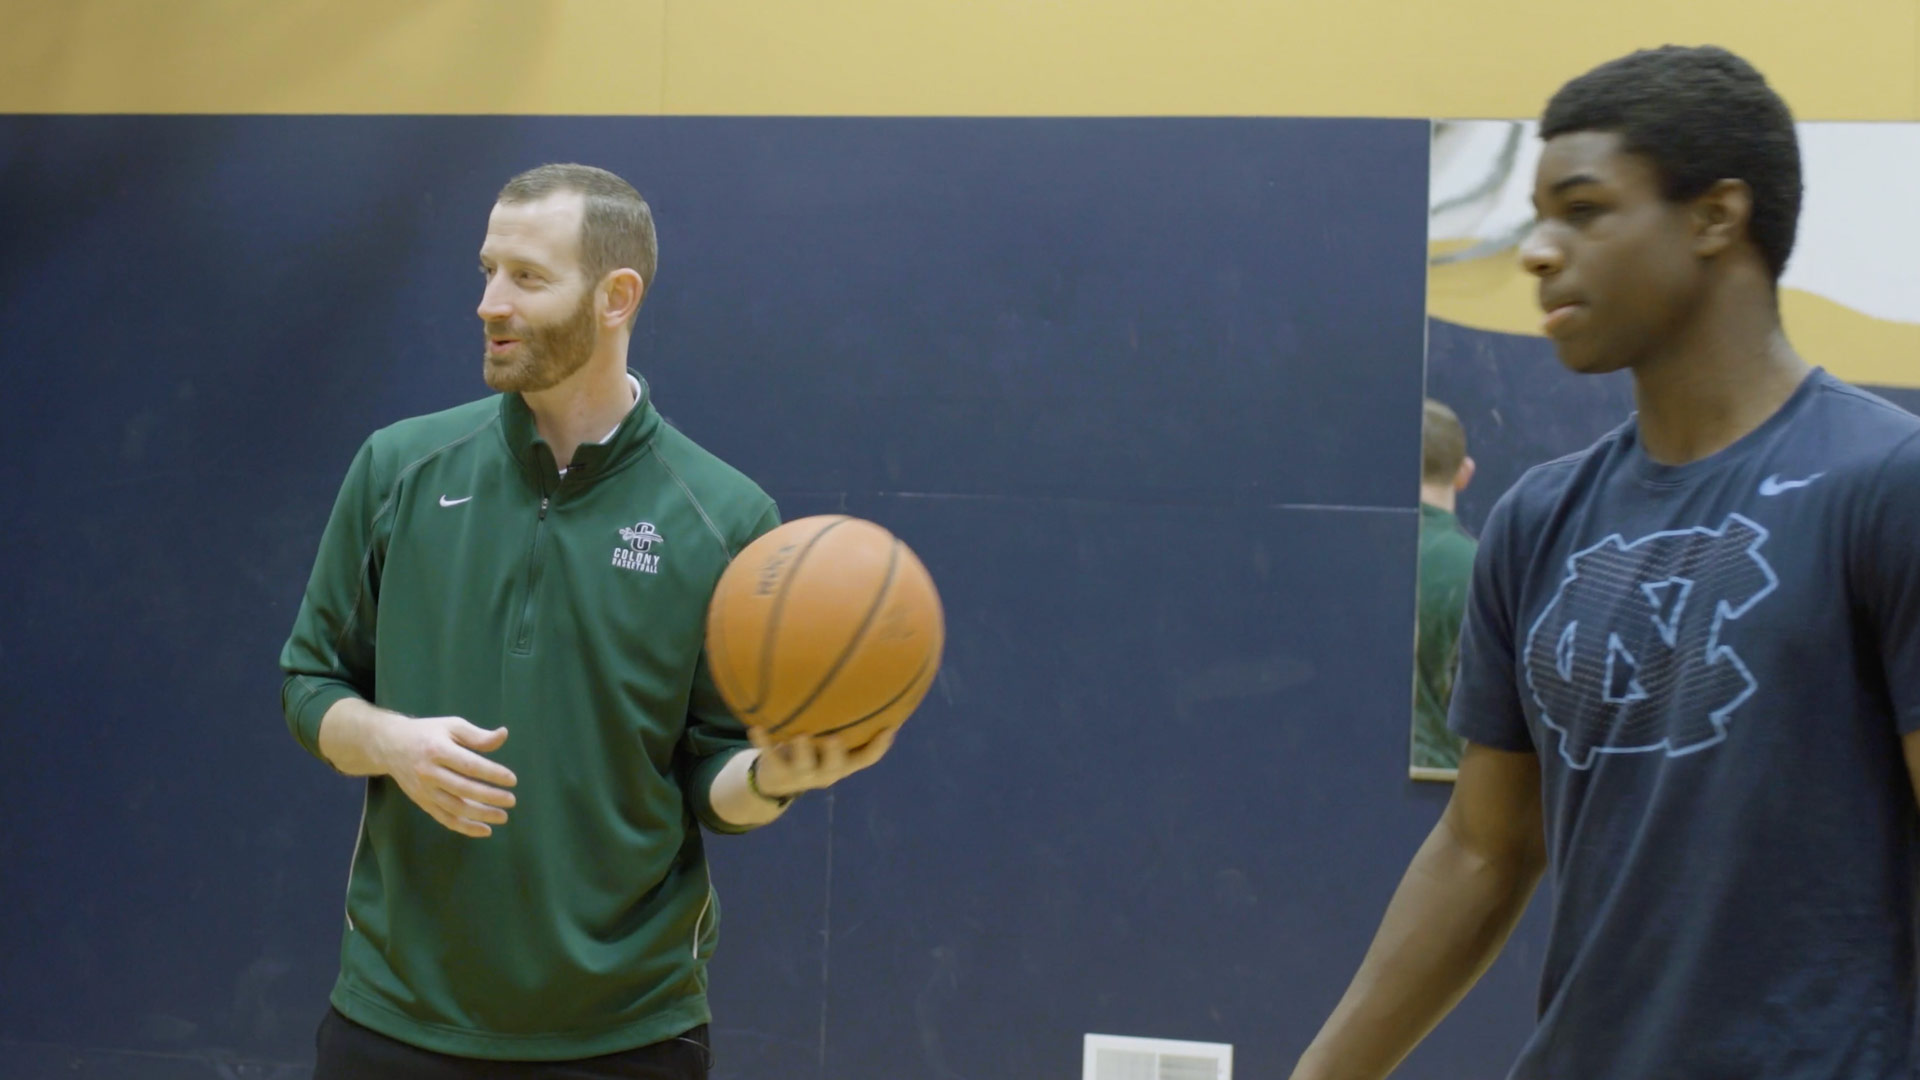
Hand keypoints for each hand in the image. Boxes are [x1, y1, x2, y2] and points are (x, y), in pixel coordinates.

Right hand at [374, 715, 517, 837]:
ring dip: (480, 815)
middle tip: (511, 801)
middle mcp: (429, 772)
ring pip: (455, 808)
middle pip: (463, 789)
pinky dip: (465, 827)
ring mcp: (424, 790)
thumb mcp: (451, 726)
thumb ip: (477, 735)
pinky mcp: (422, 802)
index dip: (492, 774)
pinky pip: (444, 819)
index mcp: (438, 750)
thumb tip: (503, 735)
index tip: (512, 780)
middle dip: (490, 797)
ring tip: (502, 817)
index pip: (469, 765)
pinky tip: (484, 830)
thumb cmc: (427, 733)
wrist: (390, 745)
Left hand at [747, 726, 896, 798]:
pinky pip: (770, 756)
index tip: (890, 726)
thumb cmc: (809, 750)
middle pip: (836, 767)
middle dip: (836, 754)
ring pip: (804, 765)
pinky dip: (763, 741)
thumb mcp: (828, 740)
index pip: (867, 758)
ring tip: (801, 736)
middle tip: (836, 738)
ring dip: (803, 751)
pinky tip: (756, 726)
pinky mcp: (777, 773)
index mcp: (843, 763)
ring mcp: (801, 775)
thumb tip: (861, 680)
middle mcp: (826, 772)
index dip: (879, 745)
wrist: (775, 782)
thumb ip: (842, 721)